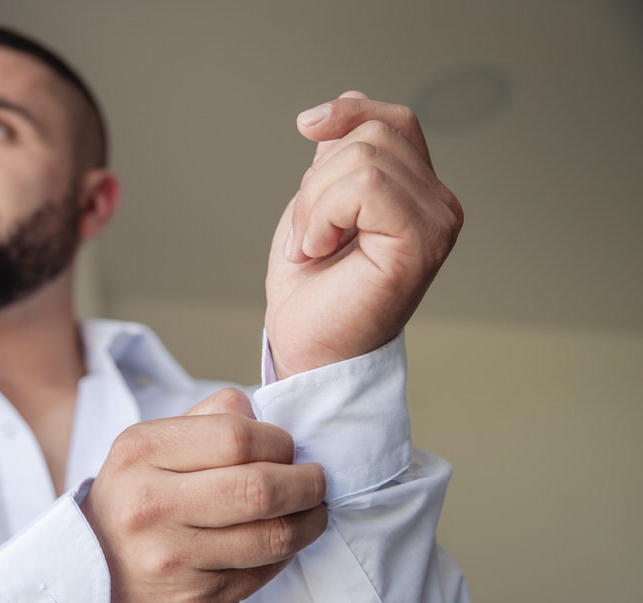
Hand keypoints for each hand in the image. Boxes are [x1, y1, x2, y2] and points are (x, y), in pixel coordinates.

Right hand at [79, 389, 326, 602]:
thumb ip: (206, 421)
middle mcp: (150, 506)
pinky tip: (282, 542)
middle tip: (316, 481)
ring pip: (272, 537)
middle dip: (306, 483)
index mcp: (140, 453)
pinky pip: (263, 572)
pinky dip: (285, 555)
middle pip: (259, 488)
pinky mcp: (196, 600)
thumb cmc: (134, 504)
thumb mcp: (148, 450)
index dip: (278, 441)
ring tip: (312, 511)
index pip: (236, 437)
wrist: (92, 585)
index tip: (288, 449)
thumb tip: (263, 413)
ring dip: (309, 522)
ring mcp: (173, 558)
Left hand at [265, 91, 463, 378]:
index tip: (306, 130)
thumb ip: (338, 157)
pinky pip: (363, 184)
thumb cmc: (313, 292)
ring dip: (314, 204)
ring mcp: (438, 222)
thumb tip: (340, 108)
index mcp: (418, 193)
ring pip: (363, 156)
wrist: (310, 350)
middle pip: (373, 132)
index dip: (344, 115)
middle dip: (316, 178)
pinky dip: (321, 216)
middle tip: (308, 234)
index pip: (391, 120)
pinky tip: (319, 251)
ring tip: (314, 247)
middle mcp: (440, 205)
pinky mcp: (423, 239)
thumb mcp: (317, 204)